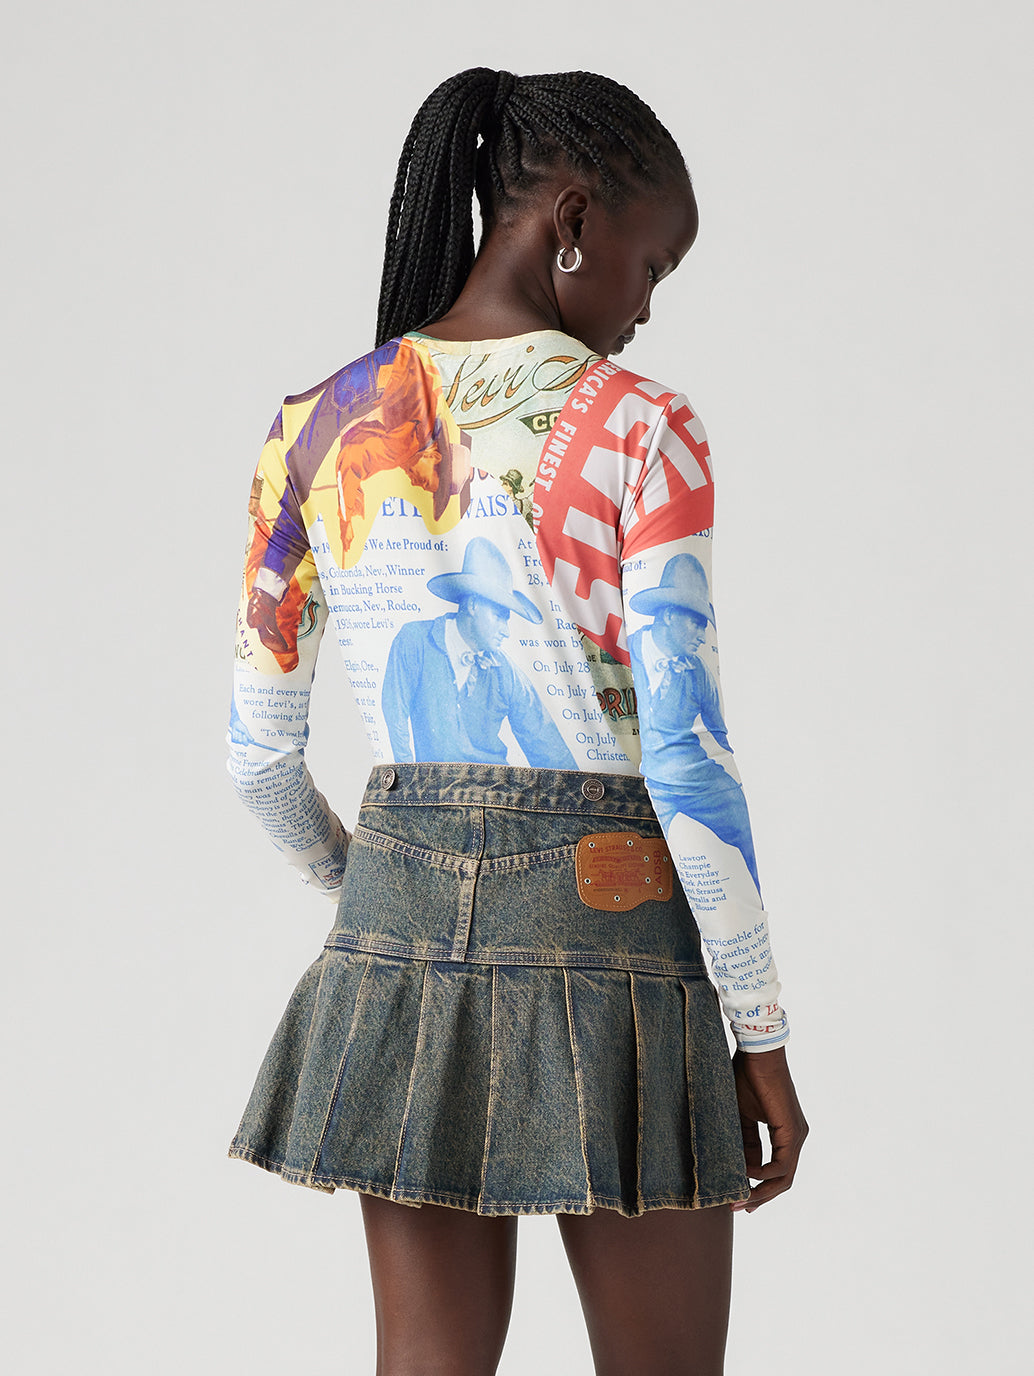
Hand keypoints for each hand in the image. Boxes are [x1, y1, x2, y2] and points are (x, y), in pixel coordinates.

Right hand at [730, 1046, 807, 1212]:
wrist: (757, 1054)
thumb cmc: (747, 1077)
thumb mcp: (741, 1116)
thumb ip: (745, 1142)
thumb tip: (743, 1167)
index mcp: (785, 1133)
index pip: (775, 1170)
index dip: (757, 1187)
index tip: (736, 1197)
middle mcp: (795, 1137)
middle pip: (782, 1180)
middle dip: (760, 1197)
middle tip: (739, 1208)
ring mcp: (796, 1135)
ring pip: (784, 1177)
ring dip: (762, 1191)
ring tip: (740, 1197)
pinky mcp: (792, 1131)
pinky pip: (782, 1164)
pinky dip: (764, 1173)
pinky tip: (747, 1172)